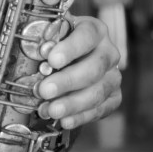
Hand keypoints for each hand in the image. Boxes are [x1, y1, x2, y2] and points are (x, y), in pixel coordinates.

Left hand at [35, 13, 121, 129]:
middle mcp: (108, 52)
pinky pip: (101, 109)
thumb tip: (39, 52)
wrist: (71, 59)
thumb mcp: (52, 35)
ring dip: (72, 103)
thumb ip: (46, 41)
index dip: (70, 49)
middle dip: (67, 81)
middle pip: (93, 68)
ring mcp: (113, 76)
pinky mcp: (113, 97)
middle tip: (44, 90)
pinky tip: (65, 121)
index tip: (52, 60)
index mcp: (95, 30)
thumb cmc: (59, 44)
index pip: (86, 36)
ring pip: (98, 92)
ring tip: (50, 110)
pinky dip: (81, 117)